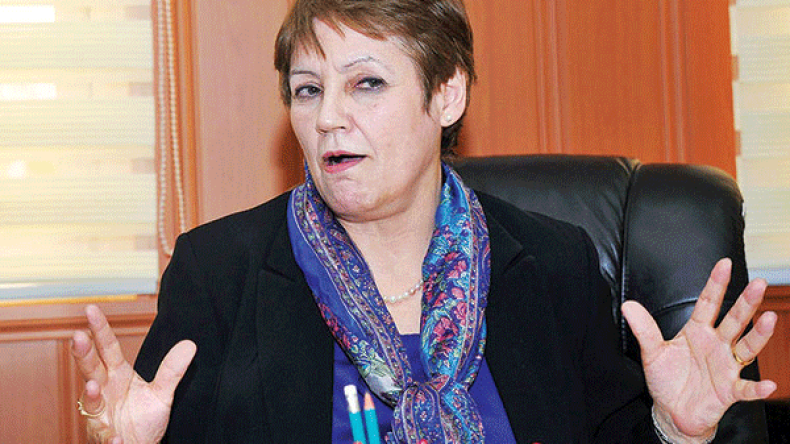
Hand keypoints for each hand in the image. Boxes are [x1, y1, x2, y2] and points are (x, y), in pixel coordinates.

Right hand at [71, 305, 195, 443]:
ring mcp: (101, 415)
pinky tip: (117, 438)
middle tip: (78, 337)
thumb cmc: (144, 420)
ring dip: (90, 396)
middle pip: (91, 369)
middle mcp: (104, 392)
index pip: (107, 348)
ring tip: (92, 387)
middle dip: (83, 354)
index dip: (99, 330)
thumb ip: (172, 370)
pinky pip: (106, 438)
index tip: (90, 309)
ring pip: (91, 403)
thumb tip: (190, 344)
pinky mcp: (105, 438)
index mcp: (117, 376)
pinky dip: (110, 438)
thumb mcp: (162, 393)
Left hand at [622, 258, 776, 441]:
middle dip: (746, 303)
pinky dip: (758, 388)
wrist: (672, 411)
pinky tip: (769, 385)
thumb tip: (628, 305)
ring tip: (770, 319)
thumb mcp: (652, 352)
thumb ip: (643, 329)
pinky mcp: (729, 391)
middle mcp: (716, 345)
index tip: (725, 264)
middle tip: (759, 283)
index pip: (708, 303)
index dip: (716, 284)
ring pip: (746, 348)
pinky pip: (746, 389)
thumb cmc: (667, 379)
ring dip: (759, 335)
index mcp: (697, 331)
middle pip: (734, 320)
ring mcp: (725, 367)